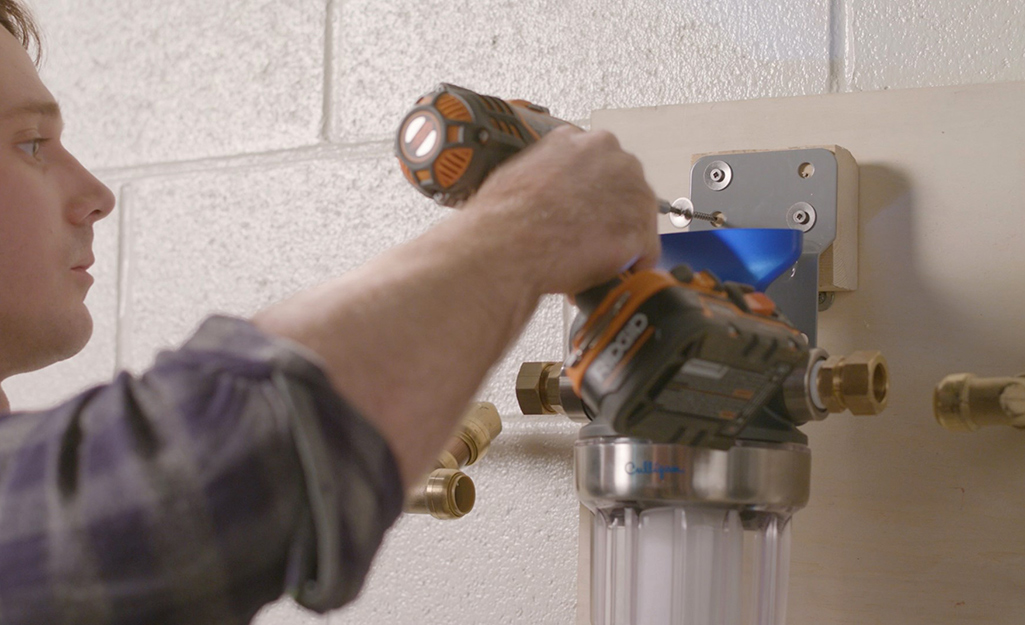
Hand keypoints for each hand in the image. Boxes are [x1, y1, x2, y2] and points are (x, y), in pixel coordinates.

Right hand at [463, 125, 659, 295]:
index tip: (585, 210)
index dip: (594, 195)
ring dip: (620, 242)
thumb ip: (551, 173)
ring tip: (591, 259)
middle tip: (587, 237)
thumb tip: (552, 192)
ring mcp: (633, 193)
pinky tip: (604, 273)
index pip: (604, 167)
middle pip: (627, 191)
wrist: (507, 244)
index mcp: (585, 142)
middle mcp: (615, 160)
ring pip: (638, 221)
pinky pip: (644, 253)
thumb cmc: (505, 215)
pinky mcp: (639, 229)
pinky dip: (628, 267)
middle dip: (611, 215)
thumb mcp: (523, 171)